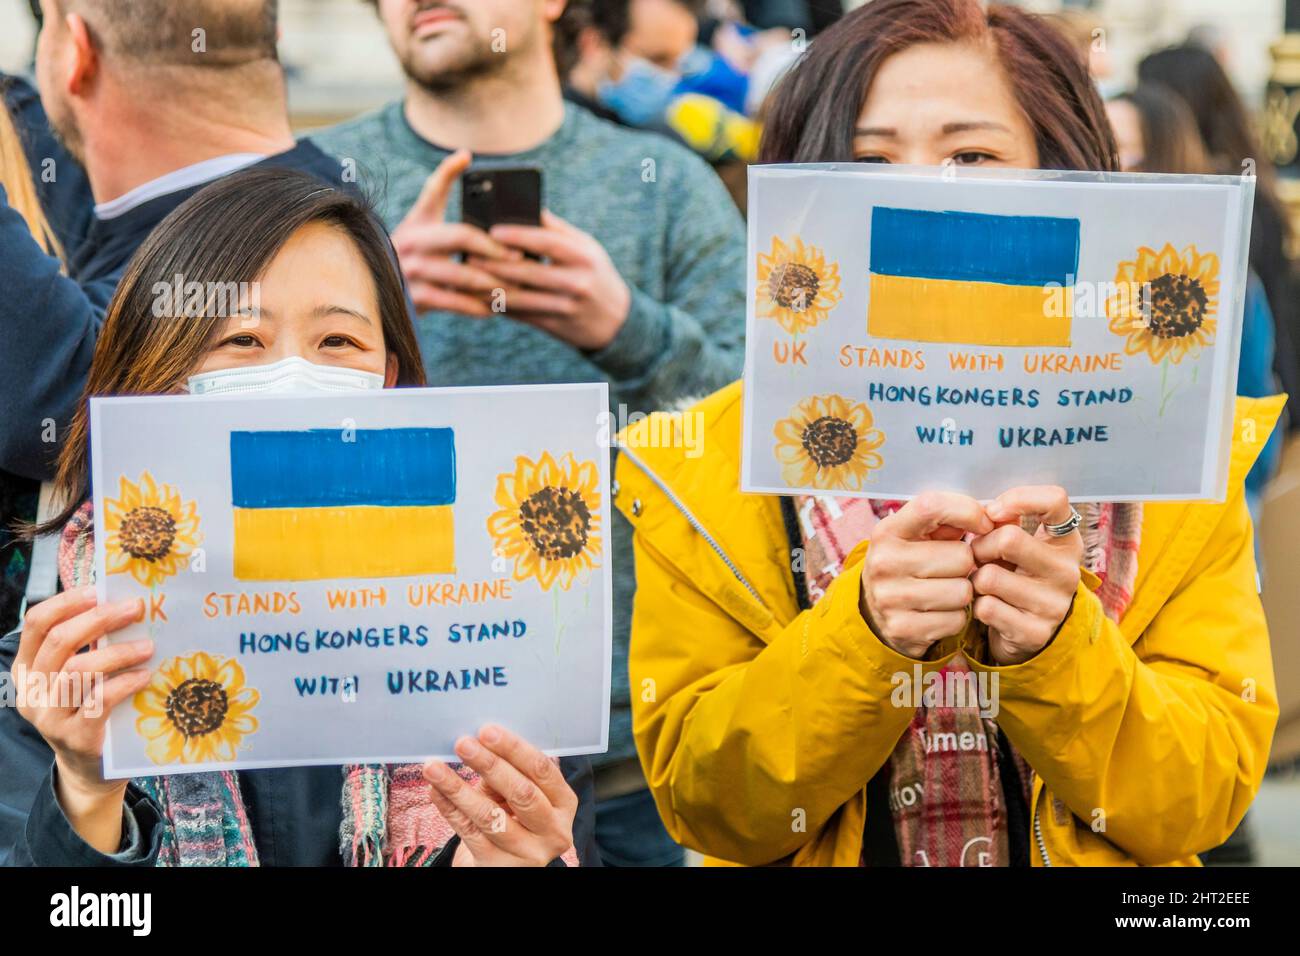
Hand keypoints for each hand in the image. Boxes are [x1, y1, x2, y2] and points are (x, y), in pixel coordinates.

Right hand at [14, 586, 151, 851]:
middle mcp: (32, 690)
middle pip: (61, 641)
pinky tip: (145, 676)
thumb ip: (89, 645)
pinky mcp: (73, 736)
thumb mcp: (79, 676)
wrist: (91, 769)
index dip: (67, 602)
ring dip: (118, 652)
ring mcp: (49, 715)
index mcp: (28, 667)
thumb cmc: (90, 709)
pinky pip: (97, 701)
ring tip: (148, 646)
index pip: (37, 624)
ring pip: (79, 670)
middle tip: (136, 608)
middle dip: (100, 619)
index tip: (99, 590)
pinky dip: (124, 683)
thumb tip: (124, 602)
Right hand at [391, 149, 519, 315]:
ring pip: (462, 275)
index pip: (435, 190)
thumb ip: (441, 188)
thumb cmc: (415, 250)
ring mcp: (411, 270)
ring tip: (515, 286)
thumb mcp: (422, 220)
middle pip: (461, 236)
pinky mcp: (415, 298)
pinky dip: (477, 306)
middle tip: (520, 256)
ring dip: (493, 282)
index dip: (453, 175)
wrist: (382, 291)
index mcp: (418, 220)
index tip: (475, 169)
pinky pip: (454, 302)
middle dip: (495, 247)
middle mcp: (411, 241)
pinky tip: (494, 307)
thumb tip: (465, 154)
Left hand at [423, 724, 576, 866]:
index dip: (514, 749)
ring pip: (489, 815)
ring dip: (458, 788)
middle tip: (463, 743)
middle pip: (521, 793)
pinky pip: (468, 832)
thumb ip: (509, 771)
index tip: (487, 730)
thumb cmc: (514, 816)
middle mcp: (553, 830)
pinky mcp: (498, 866)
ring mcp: (527, 853)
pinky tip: (435, 790)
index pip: (542, 770)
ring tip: (434, 767)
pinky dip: (449, 808)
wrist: (505, 864)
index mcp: (563, 803)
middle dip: (489, 764)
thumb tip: (477, 741)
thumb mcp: (521, 793)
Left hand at [470, 210, 631, 349]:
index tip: (492, 231)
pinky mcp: (557, 326)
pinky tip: (484, 298)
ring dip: (492, 288)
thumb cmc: (596, 273)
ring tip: (470, 279)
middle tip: (470, 256)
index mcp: (583, 256)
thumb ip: (556, 230)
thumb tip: (525, 207)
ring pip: (522, 298)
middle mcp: (577, 282)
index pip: (547, 243)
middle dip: (496, 264)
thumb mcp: (586, 247)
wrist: (617, 320)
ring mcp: (567, 307)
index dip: (518, 236)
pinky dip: (502, 306)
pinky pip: (524, 315)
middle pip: (529, 272)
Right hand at [860, 491, 992, 658]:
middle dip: (967, 564)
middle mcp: (883, 562)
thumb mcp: (920, 537)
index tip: (983, 525)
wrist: (875, 612)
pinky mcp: (902, 628)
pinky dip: (956, 618)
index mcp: (888, 531)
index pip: (932, 506)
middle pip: (961, 556)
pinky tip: (940, 611)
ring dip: (963, 592)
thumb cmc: (911, 565)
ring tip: (945, 590)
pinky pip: (956, 620)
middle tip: (951, 569)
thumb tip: (1002, 515)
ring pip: (962, 591)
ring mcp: (890, 597)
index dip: (967, 511)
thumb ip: (953, 521)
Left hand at [971, 486, 1083, 665]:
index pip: (1055, 500)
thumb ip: (1006, 522)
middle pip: (1008, 539)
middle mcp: (1068, 572)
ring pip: (989, 577)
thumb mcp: (1020, 545)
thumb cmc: (1018, 575)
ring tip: (984, 584)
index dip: (1018, 498)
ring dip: (975, 580)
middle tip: (979, 556)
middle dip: (981, 546)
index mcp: (1066, 541)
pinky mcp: (1036, 632)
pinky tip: (988, 606)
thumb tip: (988, 512)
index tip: (994, 511)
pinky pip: (986, 608)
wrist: (1029, 631)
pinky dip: (977, 606)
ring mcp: (1055, 605)